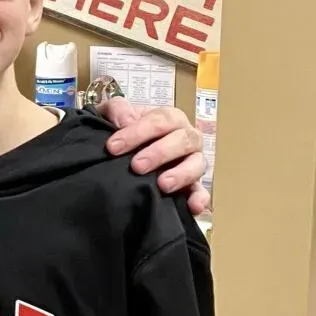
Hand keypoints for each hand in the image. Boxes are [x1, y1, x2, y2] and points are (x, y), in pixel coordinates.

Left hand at [100, 97, 210, 215]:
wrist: (120, 155)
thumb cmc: (122, 132)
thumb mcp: (114, 115)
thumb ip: (116, 109)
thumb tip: (124, 121)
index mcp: (171, 119)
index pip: (160, 120)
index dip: (137, 132)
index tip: (113, 147)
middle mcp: (187, 139)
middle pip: (183, 140)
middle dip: (159, 152)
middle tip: (136, 166)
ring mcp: (193, 163)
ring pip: (197, 164)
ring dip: (181, 174)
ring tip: (163, 184)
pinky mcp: (193, 187)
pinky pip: (202, 192)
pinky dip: (200, 198)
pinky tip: (193, 207)